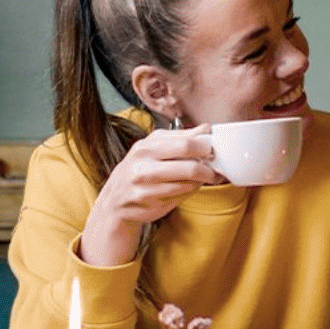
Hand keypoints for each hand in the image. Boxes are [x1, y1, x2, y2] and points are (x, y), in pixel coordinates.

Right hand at [79, 126, 217, 264]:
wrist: (115, 200)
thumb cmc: (140, 171)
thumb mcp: (155, 149)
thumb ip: (180, 139)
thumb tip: (207, 128)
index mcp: (147, 145)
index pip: (185, 142)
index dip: (205, 147)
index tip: (214, 150)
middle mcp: (142, 162)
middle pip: (188, 164)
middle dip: (207, 168)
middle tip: (214, 170)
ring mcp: (143, 183)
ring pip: (187, 183)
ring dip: (200, 182)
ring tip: (202, 179)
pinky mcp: (146, 200)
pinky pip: (179, 196)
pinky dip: (189, 192)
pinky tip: (187, 188)